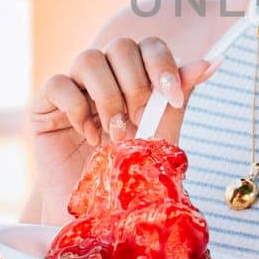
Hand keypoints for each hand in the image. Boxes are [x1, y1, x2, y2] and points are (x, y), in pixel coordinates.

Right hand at [27, 30, 220, 212]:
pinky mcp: (44, 105)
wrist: (94, 213)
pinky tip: (89, 137)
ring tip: (115, 133)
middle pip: (121, 46)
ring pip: (89, 59)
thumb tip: (213, 60)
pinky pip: (59, 83)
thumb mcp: (161, 132)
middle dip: (136, 85)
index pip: (149, 46)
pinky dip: (77, 109)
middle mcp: (104, 76)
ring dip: (109, 97)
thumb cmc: (128, 172)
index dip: (163, 65)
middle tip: (139, 122)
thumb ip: (178, 96)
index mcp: (134, 77)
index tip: (173, 98)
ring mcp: (73, 87)